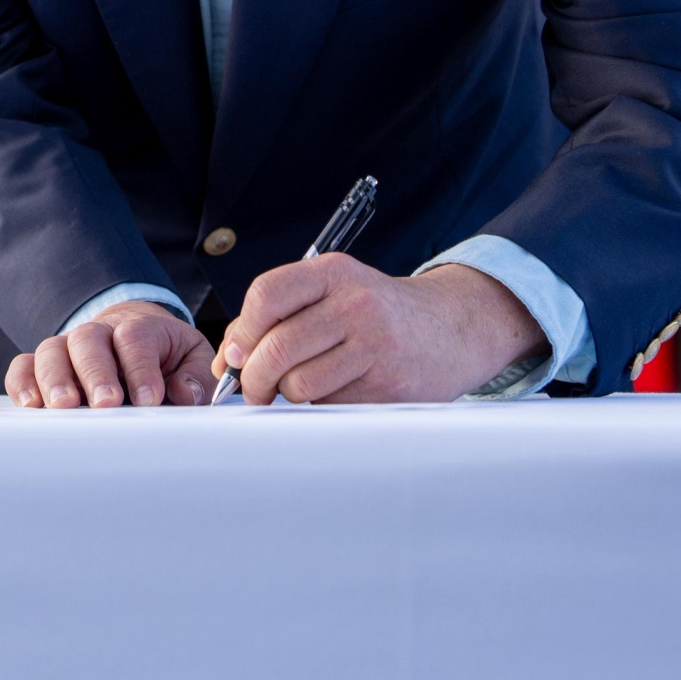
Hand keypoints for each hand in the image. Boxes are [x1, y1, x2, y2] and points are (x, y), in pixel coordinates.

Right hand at [8, 300, 213, 408]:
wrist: (133, 337)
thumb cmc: (164, 355)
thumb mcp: (191, 358)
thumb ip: (195, 376)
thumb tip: (185, 394)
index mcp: (138, 327)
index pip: (134, 339)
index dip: (140, 367)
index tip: (149, 399)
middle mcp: (97, 333)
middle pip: (87, 340)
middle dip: (95, 372)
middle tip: (106, 402)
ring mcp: (66, 348)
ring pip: (51, 351)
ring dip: (54, 378)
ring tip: (63, 406)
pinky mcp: (43, 366)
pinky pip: (23, 366)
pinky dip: (22, 383)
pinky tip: (31, 404)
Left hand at [216, 255, 546, 404]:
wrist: (454, 328)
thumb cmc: (377, 313)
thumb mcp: (333, 292)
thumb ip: (278, 315)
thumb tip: (226, 360)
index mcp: (334, 272)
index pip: (266, 294)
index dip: (241, 331)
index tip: (235, 354)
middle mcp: (357, 304)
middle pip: (277, 347)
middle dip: (254, 377)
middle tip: (254, 389)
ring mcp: (377, 346)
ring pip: (299, 384)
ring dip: (290, 394)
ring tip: (302, 386)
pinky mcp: (390, 387)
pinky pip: (331, 406)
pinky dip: (323, 406)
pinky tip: (340, 390)